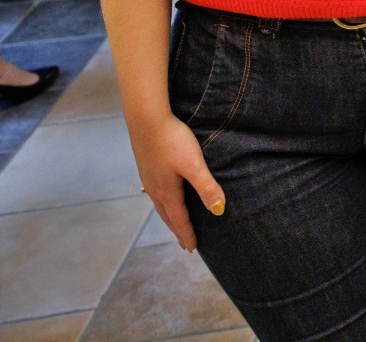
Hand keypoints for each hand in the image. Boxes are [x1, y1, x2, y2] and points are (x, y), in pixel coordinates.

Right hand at [128, 112, 224, 250]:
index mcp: (167, 191)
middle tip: (185, 243)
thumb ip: (206, 187)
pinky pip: (156, 192)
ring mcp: (148, 177)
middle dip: (177, 229)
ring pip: (160, 204)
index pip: (179, 219)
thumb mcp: (194, 164)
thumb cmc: (172, 140)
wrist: (146, 118)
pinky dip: (163, 202)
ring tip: (176, 223)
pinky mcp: (147, 165)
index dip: (187, 233)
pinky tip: (165, 195)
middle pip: (167, 215)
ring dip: (169, 216)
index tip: (193, 248)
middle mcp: (154, 188)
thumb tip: (219, 211)